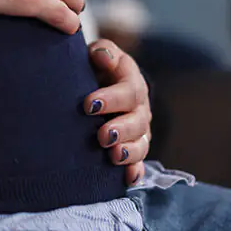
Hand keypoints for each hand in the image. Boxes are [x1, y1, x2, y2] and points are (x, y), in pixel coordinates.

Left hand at [83, 39, 150, 185]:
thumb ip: (102, 51)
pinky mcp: (133, 147)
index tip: (88, 105)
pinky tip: (127, 178)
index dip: (112, 99)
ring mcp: (138, 129)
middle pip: (138, 121)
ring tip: (113, 156)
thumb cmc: (95, 68)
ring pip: (141, 143)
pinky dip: (134, 171)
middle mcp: (139, 107)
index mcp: (131, 81)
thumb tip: (101, 55)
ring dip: (129, 152)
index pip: (129, 91)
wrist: (100, 84)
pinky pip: (139, 162)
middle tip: (102, 136)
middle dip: (121, 129)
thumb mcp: (99, 55)